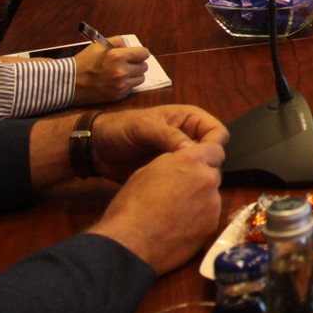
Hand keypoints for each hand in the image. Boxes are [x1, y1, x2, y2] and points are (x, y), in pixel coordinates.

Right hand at [74, 39, 150, 103]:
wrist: (68, 83)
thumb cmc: (84, 62)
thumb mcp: (99, 45)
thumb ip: (118, 41)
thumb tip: (131, 47)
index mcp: (117, 56)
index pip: (144, 54)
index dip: (139, 54)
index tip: (134, 55)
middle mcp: (121, 71)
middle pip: (144, 67)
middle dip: (136, 64)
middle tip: (126, 65)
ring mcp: (120, 85)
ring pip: (140, 78)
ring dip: (133, 75)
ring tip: (120, 73)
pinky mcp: (118, 95)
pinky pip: (131, 88)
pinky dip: (126, 85)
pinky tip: (114, 82)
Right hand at [89, 141, 224, 273]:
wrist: (129, 245)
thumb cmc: (130, 208)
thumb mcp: (146, 172)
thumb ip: (172, 163)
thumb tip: (182, 162)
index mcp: (190, 160)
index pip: (215, 149)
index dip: (207, 157)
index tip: (200, 164)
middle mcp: (207, 178)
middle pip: (213, 174)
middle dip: (201, 181)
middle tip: (180, 193)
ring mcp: (213, 203)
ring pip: (212, 197)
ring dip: (200, 201)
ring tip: (175, 214)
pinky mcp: (212, 225)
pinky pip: (209, 217)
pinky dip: (199, 220)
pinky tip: (178, 228)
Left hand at [90, 104, 229, 182]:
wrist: (95, 149)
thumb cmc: (121, 128)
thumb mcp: (144, 127)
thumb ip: (168, 135)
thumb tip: (193, 150)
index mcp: (190, 119)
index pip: (217, 132)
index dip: (214, 146)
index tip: (202, 161)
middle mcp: (190, 137)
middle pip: (212, 152)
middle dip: (205, 164)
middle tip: (189, 176)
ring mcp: (180, 156)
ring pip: (200, 168)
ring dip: (193, 177)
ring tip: (179, 186)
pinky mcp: (171, 172)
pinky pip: (185, 180)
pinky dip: (182, 186)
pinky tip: (173, 192)